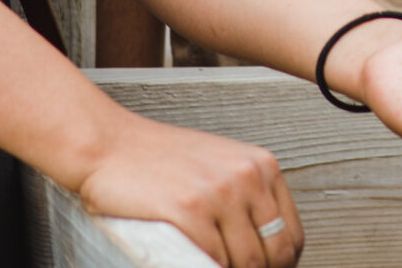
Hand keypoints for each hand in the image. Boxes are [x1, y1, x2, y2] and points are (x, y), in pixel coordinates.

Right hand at [73, 112, 301, 267]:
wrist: (110, 145)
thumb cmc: (158, 160)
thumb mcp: (220, 167)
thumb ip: (247, 199)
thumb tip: (266, 247)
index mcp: (260, 165)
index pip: (292, 235)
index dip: (280, 263)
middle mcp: (245, 176)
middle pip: (273, 254)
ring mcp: (218, 193)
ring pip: (245, 263)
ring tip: (208, 263)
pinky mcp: (188, 210)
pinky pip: (211, 261)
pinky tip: (189, 261)